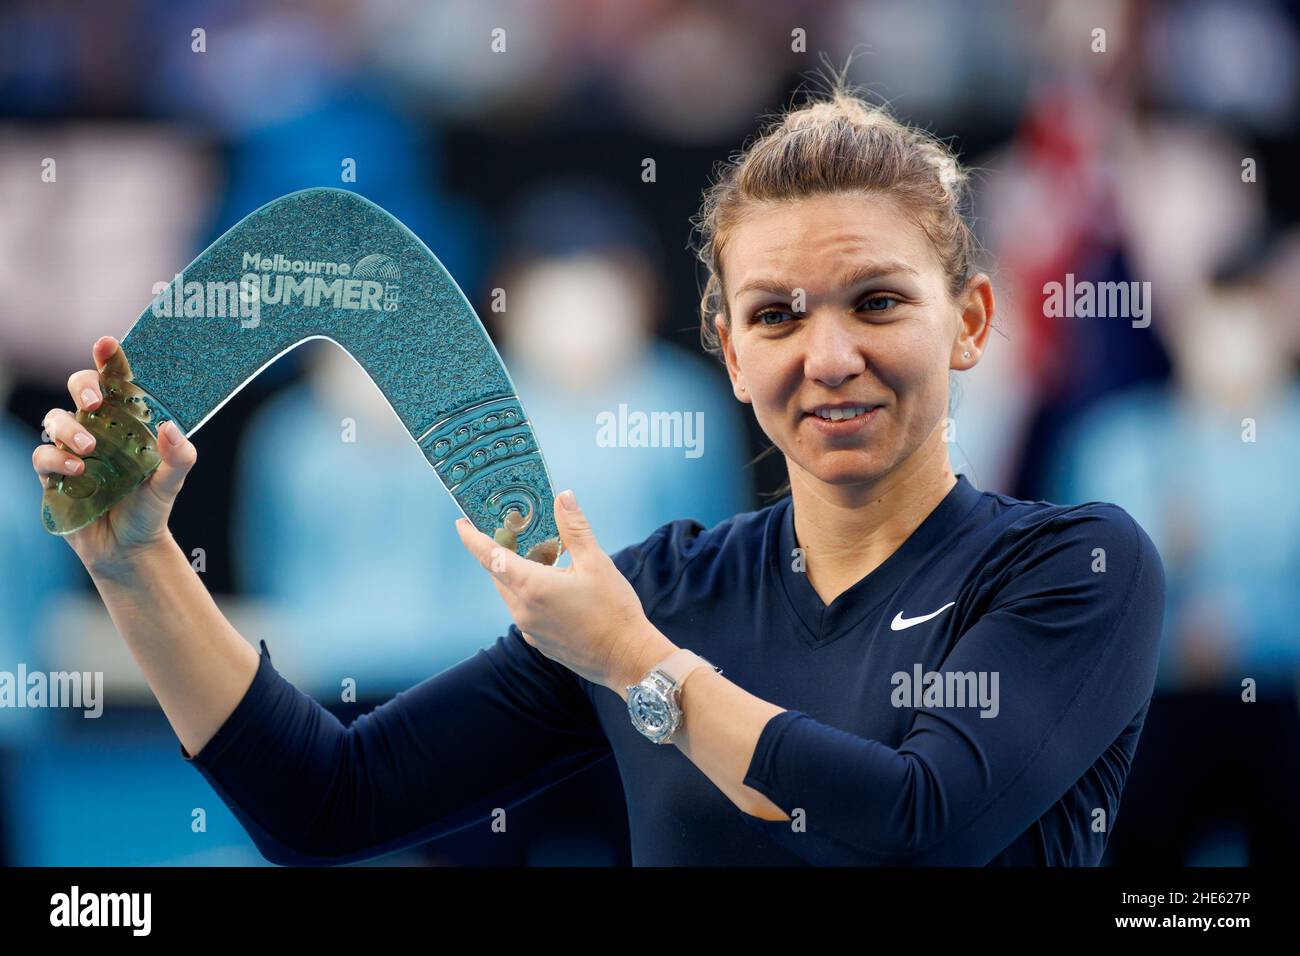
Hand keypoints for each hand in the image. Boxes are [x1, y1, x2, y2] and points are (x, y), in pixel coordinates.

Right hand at [32, 335, 197, 573]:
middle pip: (79, 388)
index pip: (117, 383)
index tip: (107, 343)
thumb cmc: (150, 509)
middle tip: (94, 402)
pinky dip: (56, 459)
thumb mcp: (170, 484)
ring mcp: (72, 450)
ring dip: (69, 428)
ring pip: (56, 419)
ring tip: (89, 448)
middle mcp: (98, 429)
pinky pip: (44, 456)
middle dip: (82, 386)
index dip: (109, 360)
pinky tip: (76, 471)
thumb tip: (171, 428)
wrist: (129, 548)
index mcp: (127, 423)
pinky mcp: (53, 475)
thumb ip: (178, 458)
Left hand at [455, 489, 674, 692]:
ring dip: (520, 572)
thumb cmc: (614, 611)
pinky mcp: (540, 641)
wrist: (628, 659)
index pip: (490, 557)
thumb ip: (574, 529)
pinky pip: (524, 610)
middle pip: (499, 574)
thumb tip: (563, 497)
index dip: (472, 539)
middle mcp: (523, 611)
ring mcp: (530, 629)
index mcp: (532, 587)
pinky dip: (530, 592)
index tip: (461, 524)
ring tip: (545, 554)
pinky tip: (555, 584)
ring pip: (512, 592)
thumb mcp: (596, 563)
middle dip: (503, 551)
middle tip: (516, 530)